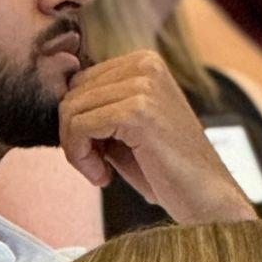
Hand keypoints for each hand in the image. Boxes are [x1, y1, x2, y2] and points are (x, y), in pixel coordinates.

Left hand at [58, 49, 255, 222]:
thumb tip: (54, 101)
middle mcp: (145, 64)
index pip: (78, 82)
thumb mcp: (123, 129)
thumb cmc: (165, 169)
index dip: (76, 123)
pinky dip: (81, 158)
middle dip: (72, 136)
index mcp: (143, 62)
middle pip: (70, 94)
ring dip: (76, 151)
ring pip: (70, 110)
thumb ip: (95, 109)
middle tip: (96, 168)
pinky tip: (104, 177)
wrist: (207, 199)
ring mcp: (144, 85)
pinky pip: (79, 127)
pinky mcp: (138, 111)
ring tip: (101, 174)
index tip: (95, 154)